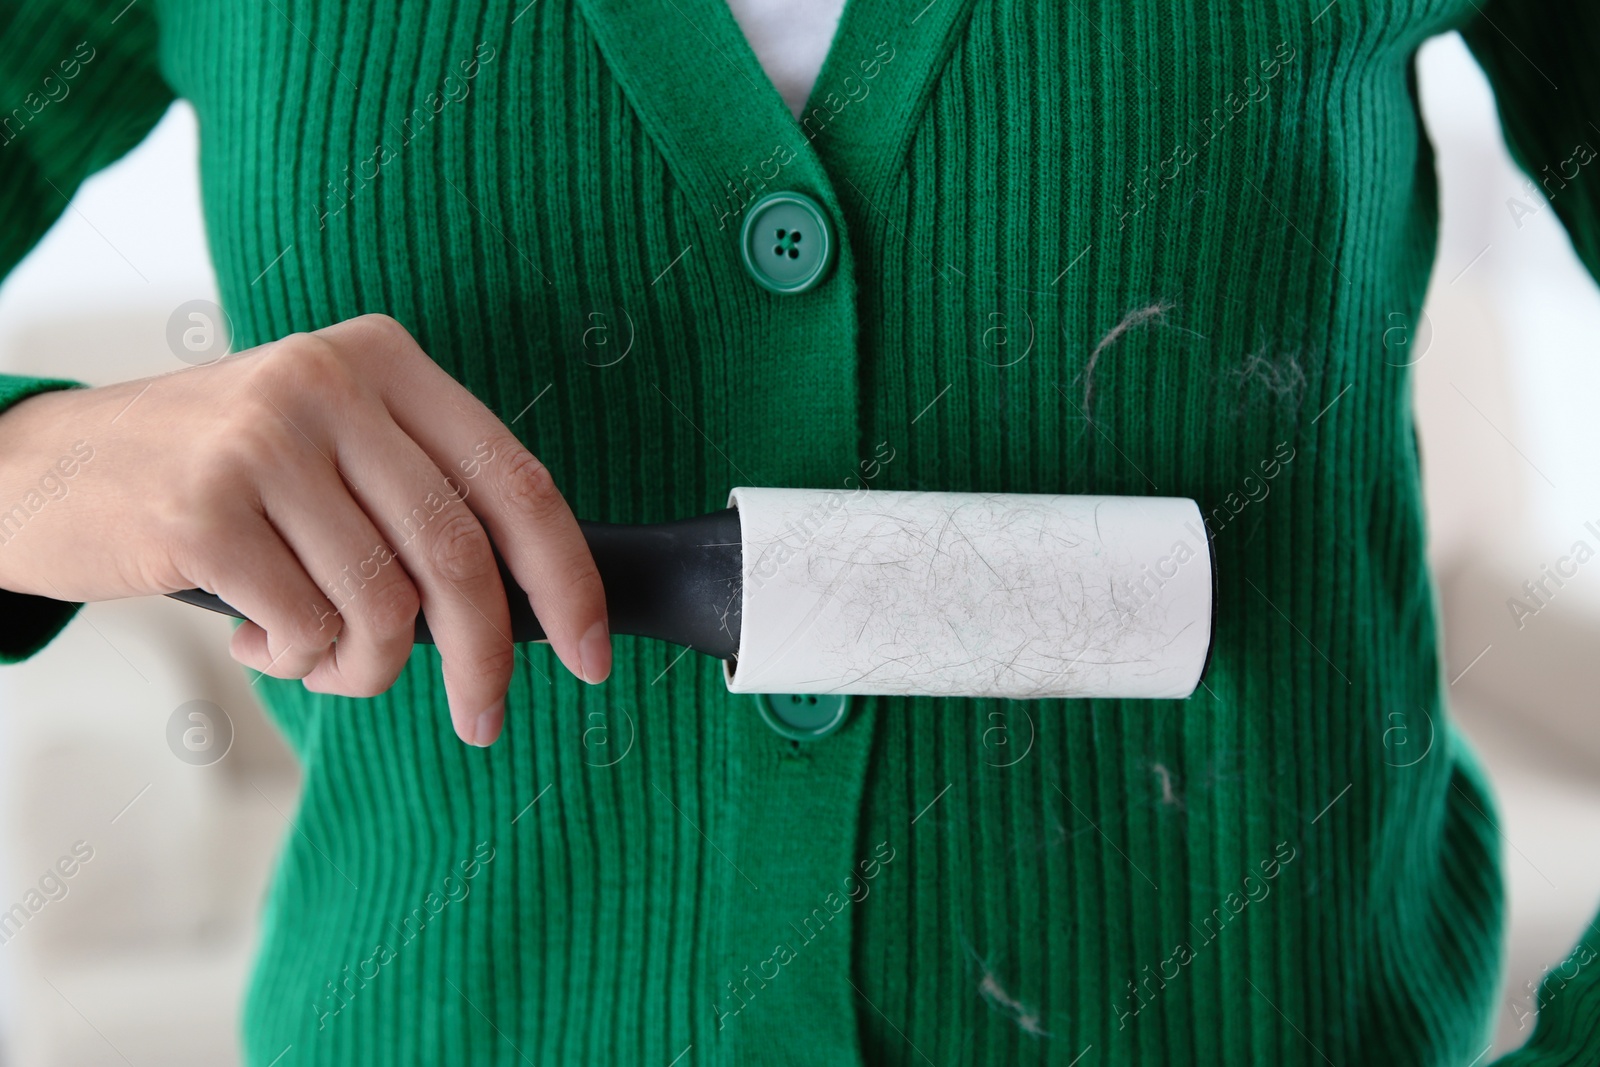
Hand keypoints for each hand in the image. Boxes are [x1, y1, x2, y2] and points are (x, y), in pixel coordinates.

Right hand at [0, 313, 609, 745]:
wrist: (45, 468)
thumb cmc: (218, 476)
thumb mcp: (331, 450)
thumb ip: (422, 503)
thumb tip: (534, 608)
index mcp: (386, 361)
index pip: (517, 480)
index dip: (570, 579)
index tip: (595, 655)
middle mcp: (331, 383)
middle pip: (460, 555)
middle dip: (486, 659)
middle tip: (486, 717)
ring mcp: (263, 440)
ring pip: (384, 606)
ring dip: (366, 667)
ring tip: (319, 650)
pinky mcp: (202, 507)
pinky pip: (305, 628)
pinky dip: (297, 660)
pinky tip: (259, 634)